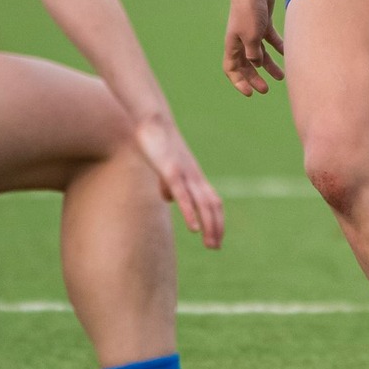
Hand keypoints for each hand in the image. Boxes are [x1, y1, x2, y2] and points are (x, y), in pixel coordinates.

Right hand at [132, 115, 226, 249]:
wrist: (152, 120)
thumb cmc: (157, 143)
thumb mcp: (165, 167)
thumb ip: (168, 183)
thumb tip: (169, 199)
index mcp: (193, 176)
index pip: (212, 200)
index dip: (216, 220)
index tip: (216, 238)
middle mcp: (194, 176)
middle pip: (211, 205)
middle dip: (216, 227)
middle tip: (216, 247)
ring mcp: (184, 173)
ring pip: (202, 203)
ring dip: (208, 225)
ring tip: (211, 243)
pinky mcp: (171, 170)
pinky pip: (183, 195)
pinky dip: (190, 212)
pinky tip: (194, 227)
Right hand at [223, 0, 284, 94]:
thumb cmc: (249, 10)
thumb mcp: (251, 37)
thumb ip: (253, 54)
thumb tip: (257, 64)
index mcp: (233, 44)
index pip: (231, 69)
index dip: (239, 82)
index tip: (250, 93)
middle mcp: (241, 40)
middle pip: (247, 64)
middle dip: (255, 78)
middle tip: (266, 89)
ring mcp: (253, 31)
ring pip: (260, 54)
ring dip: (269, 66)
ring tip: (282, 77)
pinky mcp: (264, 23)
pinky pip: (271, 40)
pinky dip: (279, 48)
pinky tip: (288, 55)